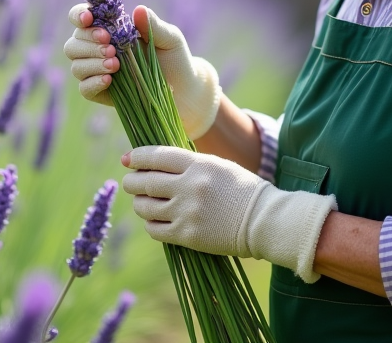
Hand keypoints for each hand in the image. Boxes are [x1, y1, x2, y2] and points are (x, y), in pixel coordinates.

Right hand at [63, 4, 221, 138]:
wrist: (183, 90)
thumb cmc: (174, 58)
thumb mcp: (170, 39)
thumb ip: (153, 25)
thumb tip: (138, 10)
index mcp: (110, 29)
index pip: (82, 17)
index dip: (79, 15)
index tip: (89, 19)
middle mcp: (97, 49)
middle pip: (73, 43)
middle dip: (88, 43)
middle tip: (111, 46)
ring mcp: (96, 71)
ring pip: (76, 65)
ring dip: (92, 63)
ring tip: (115, 64)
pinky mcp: (100, 92)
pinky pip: (84, 88)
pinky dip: (93, 82)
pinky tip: (109, 80)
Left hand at [121, 146, 336, 282]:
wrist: (264, 220)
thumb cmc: (243, 191)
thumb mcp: (218, 166)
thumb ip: (190, 165)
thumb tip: (158, 165)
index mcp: (198, 165)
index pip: (157, 156)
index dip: (137, 156)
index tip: (127, 159)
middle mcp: (189, 186)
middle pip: (146, 181)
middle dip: (132, 181)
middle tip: (129, 182)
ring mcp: (186, 212)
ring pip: (146, 207)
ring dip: (139, 203)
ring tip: (141, 202)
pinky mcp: (187, 235)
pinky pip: (155, 229)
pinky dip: (150, 224)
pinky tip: (154, 221)